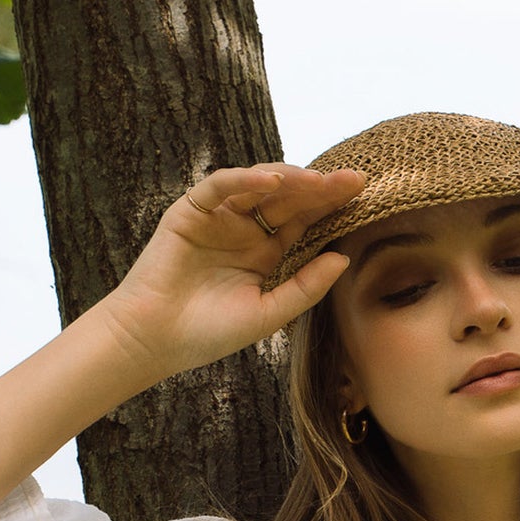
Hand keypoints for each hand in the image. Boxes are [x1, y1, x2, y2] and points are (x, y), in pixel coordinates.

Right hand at [97, 162, 367, 383]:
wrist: (155, 341)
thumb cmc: (208, 334)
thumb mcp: (268, 314)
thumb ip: (304, 288)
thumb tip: (343, 258)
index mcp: (265, 253)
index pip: (304, 221)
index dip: (331, 208)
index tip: (364, 197)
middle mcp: (244, 229)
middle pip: (289, 199)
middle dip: (320, 188)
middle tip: (355, 180)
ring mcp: (218, 216)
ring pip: (259, 185)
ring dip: (291, 179)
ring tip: (320, 181)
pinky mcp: (191, 210)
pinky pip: (221, 186)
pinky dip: (245, 180)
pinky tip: (273, 181)